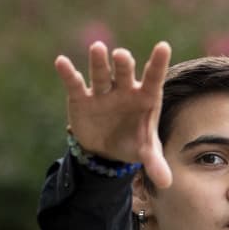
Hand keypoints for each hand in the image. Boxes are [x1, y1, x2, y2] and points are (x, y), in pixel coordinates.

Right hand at [53, 40, 172, 185]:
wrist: (106, 150)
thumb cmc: (133, 143)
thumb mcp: (145, 153)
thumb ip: (155, 164)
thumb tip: (166, 183)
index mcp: (146, 98)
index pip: (153, 78)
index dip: (158, 63)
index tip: (163, 46)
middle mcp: (124, 90)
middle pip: (124, 73)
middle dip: (123, 65)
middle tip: (122, 55)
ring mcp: (102, 92)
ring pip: (101, 74)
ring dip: (99, 62)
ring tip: (98, 48)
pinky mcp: (81, 98)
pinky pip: (75, 84)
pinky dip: (69, 73)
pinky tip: (61, 62)